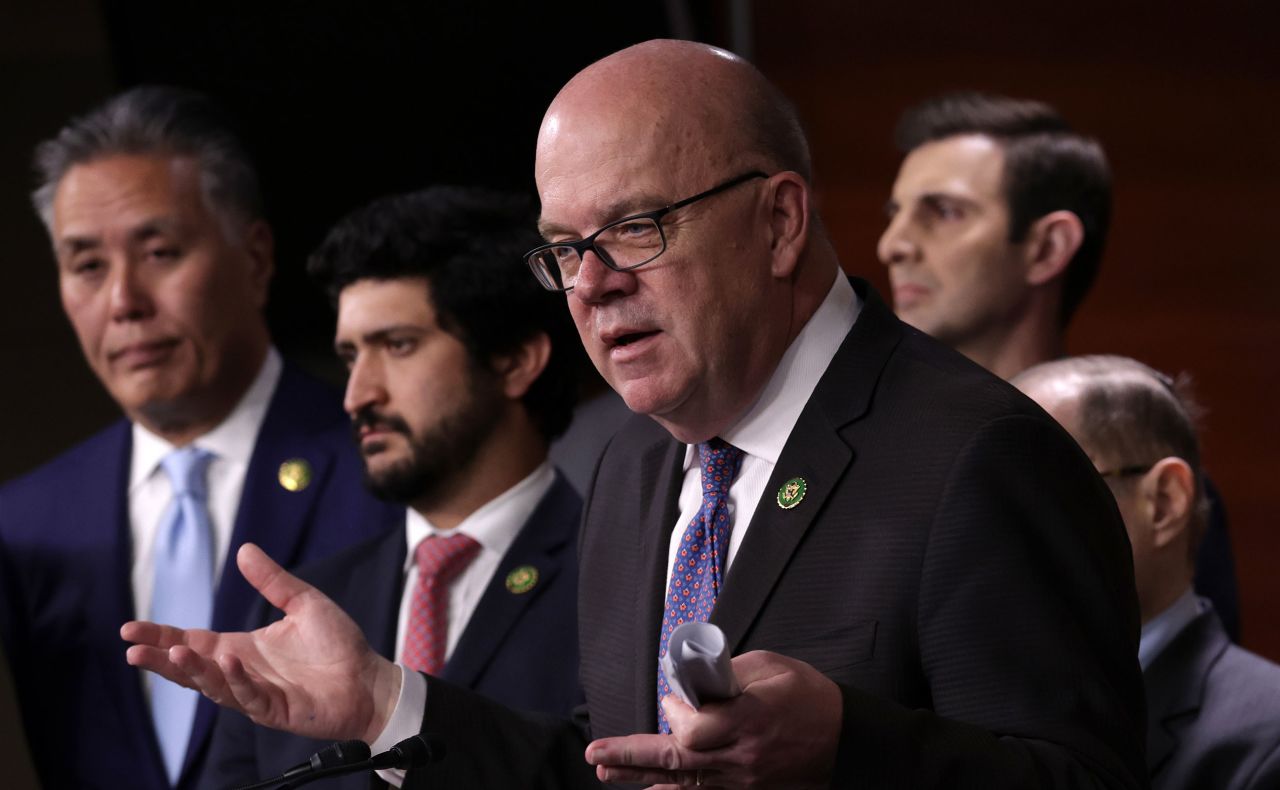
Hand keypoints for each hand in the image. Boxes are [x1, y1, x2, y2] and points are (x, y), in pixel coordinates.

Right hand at [121, 542, 400, 744]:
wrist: (367, 677)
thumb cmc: (337, 644)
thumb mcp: (303, 602)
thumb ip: (272, 581)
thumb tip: (244, 550)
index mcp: (241, 647)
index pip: (192, 641)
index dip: (161, 634)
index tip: (129, 629)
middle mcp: (241, 671)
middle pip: (190, 667)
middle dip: (160, 659)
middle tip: (132, 650)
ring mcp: (255, 693)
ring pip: (213, 685)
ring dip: (191, 670)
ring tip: (171, 652)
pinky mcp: (275, 710)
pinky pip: (248, 697)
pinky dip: (236, 679)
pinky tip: (228, 661)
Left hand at [585, 651, 841, 788]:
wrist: (848, 741)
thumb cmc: (811, 698)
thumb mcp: (772, 668)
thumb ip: (728, 673)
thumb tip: (693, 679)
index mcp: (748, 721)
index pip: (693, 729)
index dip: (674, 712)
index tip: (672, 696)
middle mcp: (741, 757)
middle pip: (676, 762)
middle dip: (631, 756)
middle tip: (596, 753)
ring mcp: (743, 781)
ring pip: (683, 783)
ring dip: (640, 776)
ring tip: (604, 770)